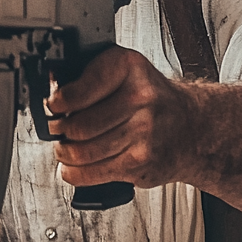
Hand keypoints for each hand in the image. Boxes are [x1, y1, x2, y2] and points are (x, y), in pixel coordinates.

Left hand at [46, 46, 192, 189]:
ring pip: (82, 152)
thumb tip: (49, 85)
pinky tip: (72, 165)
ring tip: (64, 147)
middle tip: (56, 128)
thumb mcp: (125, 72)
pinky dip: (74, 172)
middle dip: (58, 130)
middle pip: (78, 125)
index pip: (79, 90)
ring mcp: (144, 133)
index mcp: (129, 68)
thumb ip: (89, 74)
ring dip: (64, 152)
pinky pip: (93, 173)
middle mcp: (140, 98)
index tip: (53, 106)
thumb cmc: (152, 99)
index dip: (57, 103)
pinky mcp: (142, 163)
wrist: (192, 127)